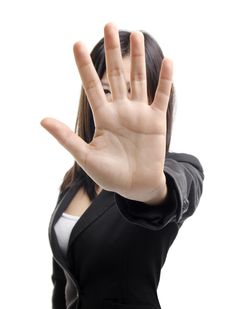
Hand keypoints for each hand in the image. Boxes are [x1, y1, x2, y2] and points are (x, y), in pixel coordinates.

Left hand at [40, 22, 172, 202]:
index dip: (84, 66)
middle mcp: (120, 110)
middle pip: (115, 75)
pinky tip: (167, 61)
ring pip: (138, 80)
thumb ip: (67, 137)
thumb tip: (42, 119)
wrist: (135, 186)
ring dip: (137, 58)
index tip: (76, 44)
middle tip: (109, 25)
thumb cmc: (110, 175)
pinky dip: (165, 79)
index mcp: (103, 117)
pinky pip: (161, 96)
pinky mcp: (156, 120)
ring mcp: (139, 113)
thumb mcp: (85, 157)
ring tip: (135, 35)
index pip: (92, 86)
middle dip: (111, 51)